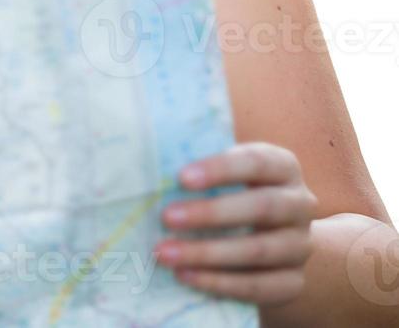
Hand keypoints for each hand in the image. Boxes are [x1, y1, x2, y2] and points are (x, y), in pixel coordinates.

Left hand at [155, 141, 317, 306]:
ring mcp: (300, 245)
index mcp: (282, 167)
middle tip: (167, 218)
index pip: (257, 162)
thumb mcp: (223, 173)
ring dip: (208, 253)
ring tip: (165, 253)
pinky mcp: (293, 281)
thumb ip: (199, 168)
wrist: (275, 238)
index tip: (181, 177)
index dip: (221, 168)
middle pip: (262, 207)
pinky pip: (260, 286)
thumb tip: (148, 162)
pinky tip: (186, 276)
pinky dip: (220, 283)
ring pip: (259, 250)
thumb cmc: (232, 192)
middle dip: (211, 213)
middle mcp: (299, 204)